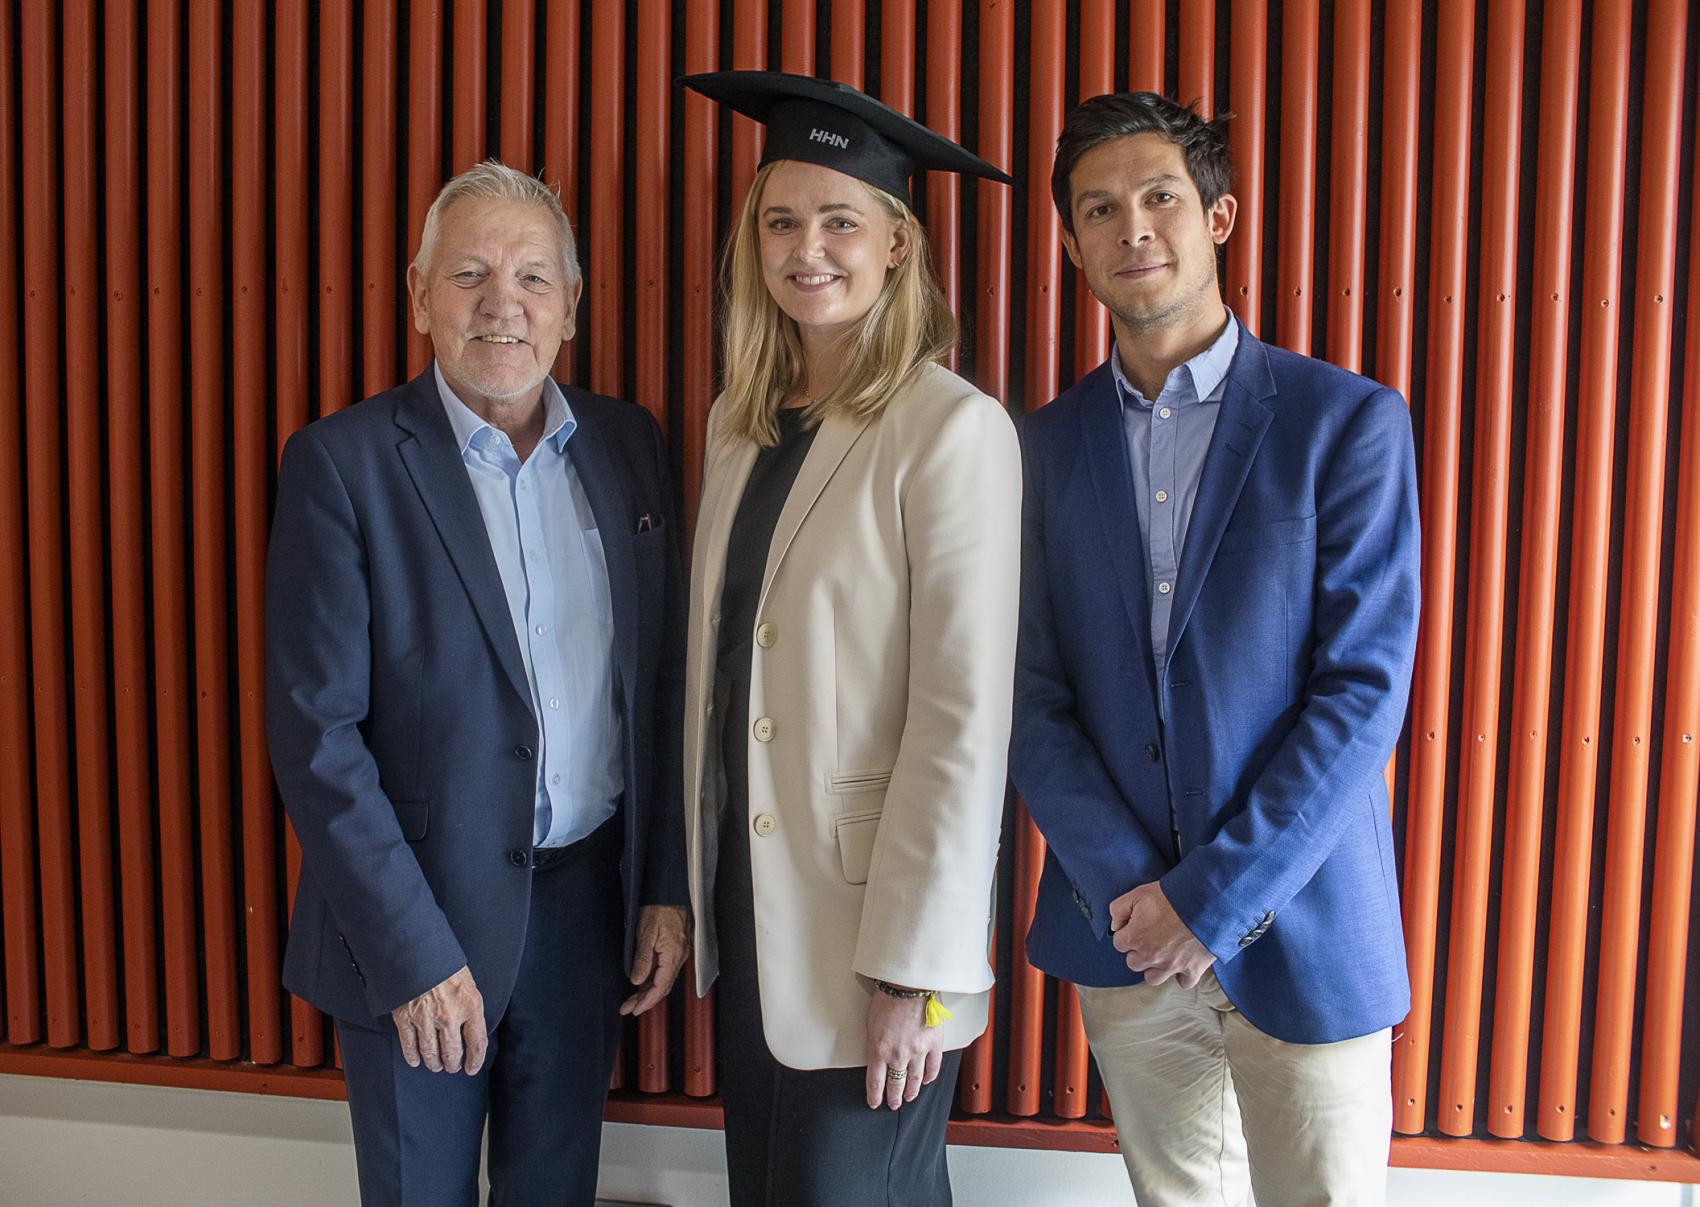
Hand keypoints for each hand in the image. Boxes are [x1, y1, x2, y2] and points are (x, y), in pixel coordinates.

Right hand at [391, 965, 486, 1074]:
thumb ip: (470, 1007)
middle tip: (452, 1066)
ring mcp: (426, 1019)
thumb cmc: (445, 965)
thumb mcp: (469, 984)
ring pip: (431, 1052)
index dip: (476, 1059)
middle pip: (452, 1052)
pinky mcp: (406, 1018)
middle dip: (452, 1063)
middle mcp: (449, 1016)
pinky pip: (409, 1044)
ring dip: (434, 1062)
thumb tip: (472, 1028)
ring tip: (435, 1065)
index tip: (472, 1067)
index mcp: (470, 1006)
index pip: (477, 1042)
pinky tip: (415, 1060)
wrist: (418, 952)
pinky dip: (412, 1055)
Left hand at [620, 904, 688, 1015]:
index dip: (647, 1000)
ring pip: (665, 979)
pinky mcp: (677, 949)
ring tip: (632, 1000)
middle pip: (664, 986)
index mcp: (673, 954)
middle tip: (628, 1008)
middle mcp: (680, 956)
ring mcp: (680, 953)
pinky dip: (654, 980)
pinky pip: (666, 970)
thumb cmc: (659, 907)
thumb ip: (643, 958)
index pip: (661, 986)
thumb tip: (636, 980)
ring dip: (649, 992)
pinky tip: (643, 984)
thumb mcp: (646, 932)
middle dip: (646, 1000)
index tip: (634, 1009)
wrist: (671, 890)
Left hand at [863, 987, 945, 1109]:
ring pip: (915, 1080)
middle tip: (894, 1104)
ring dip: (911, 1091)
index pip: (875, 1082)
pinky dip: (930, 1077)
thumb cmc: (887, 1000)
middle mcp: (898, 1055)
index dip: (875, 1096)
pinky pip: (933, 1067)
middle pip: (896, 1085)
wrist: (907, 986)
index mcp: (879, 1050)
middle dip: (894, 1098)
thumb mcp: (870, 1024)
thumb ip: (874, 1045)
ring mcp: (918, 1051)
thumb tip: (877, 1058)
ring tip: (909, 1096)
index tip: (875, 1103)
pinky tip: (927, 1081)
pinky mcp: (933, 1044)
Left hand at [1109, 882, 1214, 987]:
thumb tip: (1115, 926)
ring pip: (1153, 978)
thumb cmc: (1172, 896)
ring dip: (1155, 968)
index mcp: (1135, 938)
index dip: (1127, 933)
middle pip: (1134, 963)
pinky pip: (1183, 982)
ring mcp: (1171, 965)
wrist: (1206, 902)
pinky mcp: (1192, 970)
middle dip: (1138, 952)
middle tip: (1150, 937)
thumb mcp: (1138, 893)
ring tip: (1163, 953)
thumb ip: (1118, 910)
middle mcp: (1150, 956)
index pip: (1119, 944)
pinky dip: (1182, 976)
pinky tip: (1182, 963)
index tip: (1137, 926)